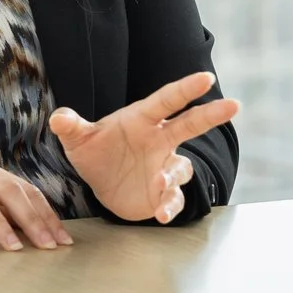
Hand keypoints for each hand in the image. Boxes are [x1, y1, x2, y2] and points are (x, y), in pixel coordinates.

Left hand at [48, 71, 239, 224]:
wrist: (101, 180)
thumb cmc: (95, 150)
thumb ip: (71, 127)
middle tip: (234, 104)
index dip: (185, 90)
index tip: (205, 78)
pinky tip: (162, 214)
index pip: (166, 101)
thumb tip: (58, 118)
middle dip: (211, 114)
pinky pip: (173, 197)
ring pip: (181, 167)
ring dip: (174, 174)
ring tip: (160, 182)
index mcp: (142, 120)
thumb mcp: (79, 139)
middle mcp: (160, 140)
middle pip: (190, 124)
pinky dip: (170, 205)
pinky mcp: (162, 192)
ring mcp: (164, 166)